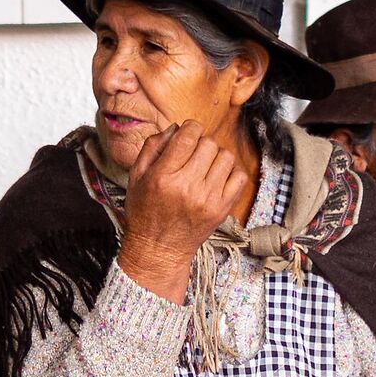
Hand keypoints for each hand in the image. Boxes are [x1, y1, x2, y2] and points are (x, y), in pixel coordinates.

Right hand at [113, 120, 246, 301]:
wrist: (158, 249)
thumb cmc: (145, 212)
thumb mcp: (136, 177)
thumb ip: (152, 147)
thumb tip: (175, 127)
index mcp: (163, 176)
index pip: (188, 135)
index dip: (190, 128)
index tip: (187, 135)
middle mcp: (187, 187)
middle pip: (208, 143)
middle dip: (201, 143)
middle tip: (193, 155)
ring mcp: (207, 199)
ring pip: (226, 157)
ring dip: (216, 156)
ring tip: (205, 166)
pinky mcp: (221, 209)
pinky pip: (239, 177)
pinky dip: (231, 172)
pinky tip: (217, 177)